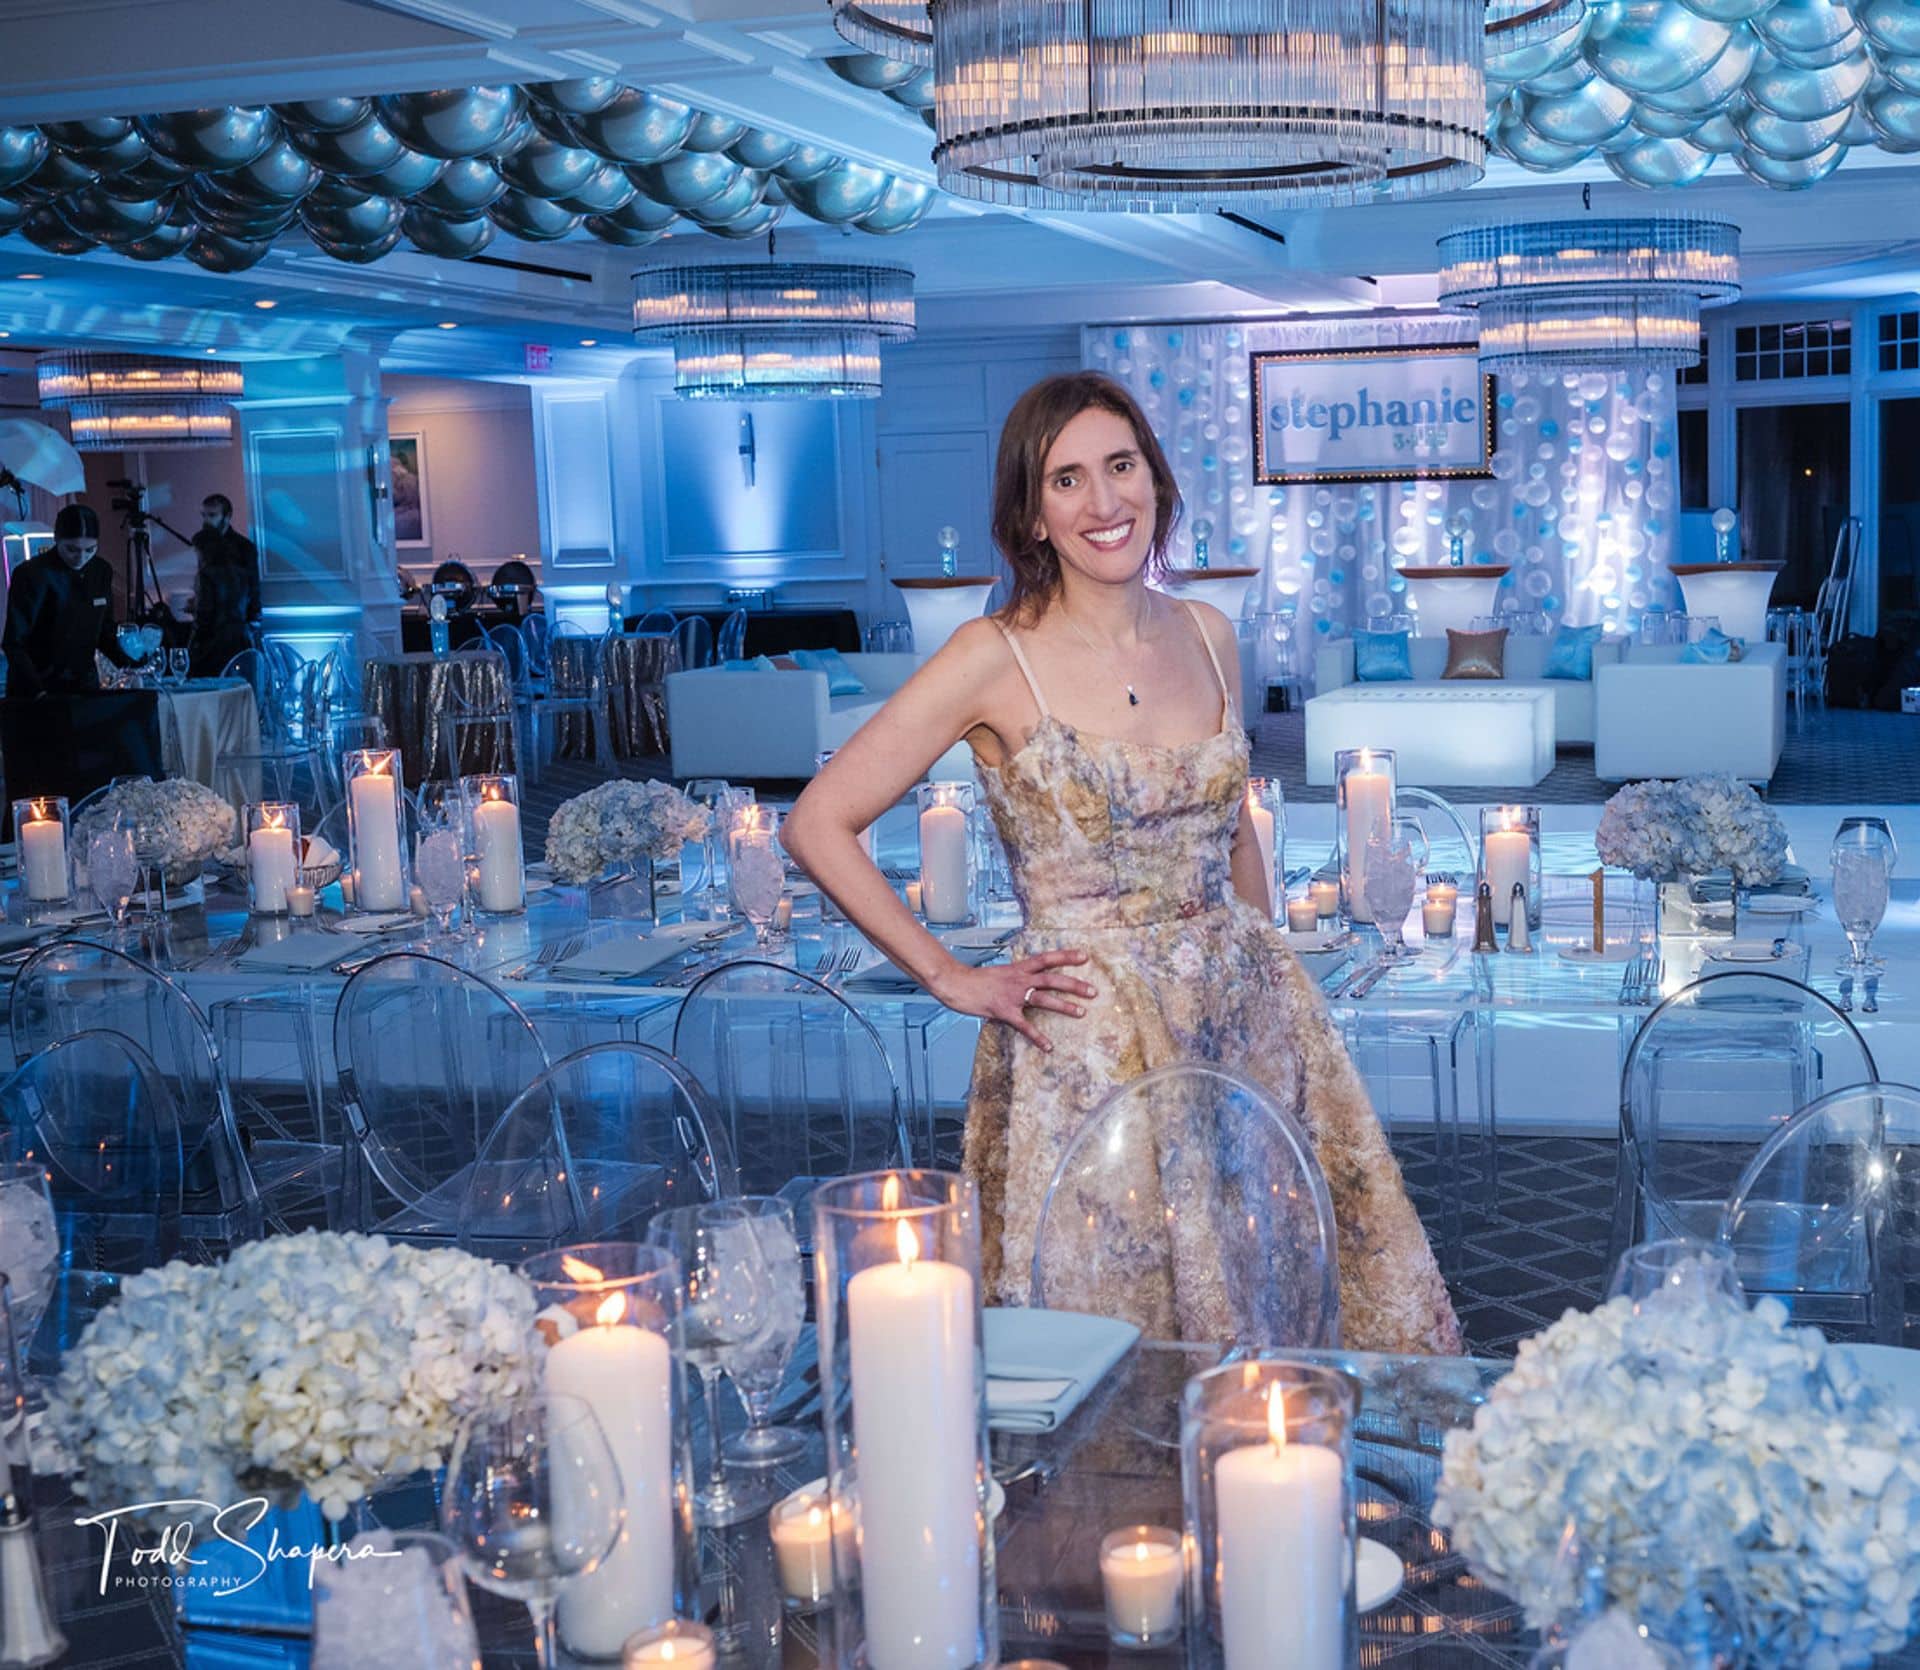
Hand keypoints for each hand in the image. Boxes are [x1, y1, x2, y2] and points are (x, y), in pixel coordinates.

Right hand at [932, 949, 1095, 1051]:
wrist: (956, 983)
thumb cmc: (975, 980)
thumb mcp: (1000, 973)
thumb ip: (1015, 977)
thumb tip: (1027, 982)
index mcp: (1018, 969)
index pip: (1046, 959)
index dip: (1066, 957)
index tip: (1085, 956)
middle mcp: (1019, 979)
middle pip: (1052, 979)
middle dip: (1074, 985)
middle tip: (1093, 991)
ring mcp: (1012, 995)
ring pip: (1044, 999)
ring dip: (1064, 1006)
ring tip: (1081, 1012)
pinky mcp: (1004, 1011)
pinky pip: (1024, 1026)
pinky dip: (1037, 1037)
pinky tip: (1048, 1046)